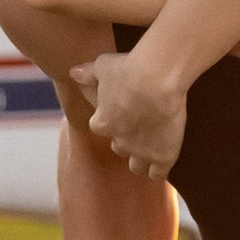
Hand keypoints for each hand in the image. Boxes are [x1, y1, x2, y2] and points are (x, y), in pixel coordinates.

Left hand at [71, 47, 187, 177]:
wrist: (157, 80)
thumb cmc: (128, 69)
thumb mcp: (102, 66)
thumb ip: (87, 73)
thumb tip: (73, 73)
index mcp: (102, 123)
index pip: (101, 126)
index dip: (111, 118)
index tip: (123, 107)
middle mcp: (120, 142)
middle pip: (120, 146)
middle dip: (128, 137)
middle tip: (142, 121)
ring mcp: (142, 152)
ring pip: (137, 165)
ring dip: (142, 157)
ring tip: (155, 142)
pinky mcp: (163, 156)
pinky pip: (158, 174)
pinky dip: (160, 168)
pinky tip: (166, 155)